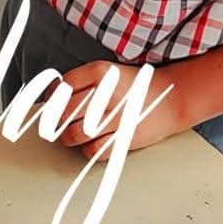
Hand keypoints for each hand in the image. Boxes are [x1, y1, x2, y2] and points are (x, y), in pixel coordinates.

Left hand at [55, 61, 183, 159]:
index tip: (51, 104)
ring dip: (68, 138)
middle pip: (65, 111)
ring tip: (70, 135)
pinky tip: (91, 144)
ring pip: (75, 133)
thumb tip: (53, 96)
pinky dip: (88, 150)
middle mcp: (107, 94)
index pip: (63, 87)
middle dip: (56, 120)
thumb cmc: (136, 86)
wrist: (171, 98)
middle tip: (56, 123)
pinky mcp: (125, 138)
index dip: (52, 98)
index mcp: (101, 72)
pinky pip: (95, 151)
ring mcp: (116, 117)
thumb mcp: (108, 72)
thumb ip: (82, 81)